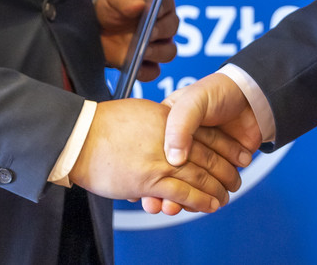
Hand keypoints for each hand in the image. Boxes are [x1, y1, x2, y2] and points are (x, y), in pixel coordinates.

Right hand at [70, 98, 250, 212]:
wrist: (80, 135)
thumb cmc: (104, 123)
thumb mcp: (139, 113)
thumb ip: (159, 123)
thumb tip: (170, 132)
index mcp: (169, 117)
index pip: (206, 133)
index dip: (225, 146)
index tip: (236, 155)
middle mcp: (170, 137)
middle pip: (208, 154)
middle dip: (226, 169)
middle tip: (236, 179)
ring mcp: (162, 158)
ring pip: (200, 175)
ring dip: (217, 188)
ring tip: (226, 196)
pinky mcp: (152, 179)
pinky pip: (184, 191)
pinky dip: (201, 199)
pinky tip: (210, 204)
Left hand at [96, 0, 177, 81]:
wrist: (97, 27)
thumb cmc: (111, 7)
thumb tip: (139, 5)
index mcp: (160, 3)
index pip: (167, 3)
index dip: (163, 7)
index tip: (154, 11)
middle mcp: (164, 25)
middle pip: (171, 28)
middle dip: (161, 30)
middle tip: (149, 32)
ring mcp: (157, 46)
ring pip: (169, 52)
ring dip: (157, 52)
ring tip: (143, 51)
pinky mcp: (146, 65)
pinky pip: (153, 72)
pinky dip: (145, 72)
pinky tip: (135, 68)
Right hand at [146, 72, 266, 214]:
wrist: (252, 96)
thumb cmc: (219, 92)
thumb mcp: (193, 101)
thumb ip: (181, 125)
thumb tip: (175, 158)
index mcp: (167, 125)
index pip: (153, 154)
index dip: (147, 174)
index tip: (145, 193)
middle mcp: (181, 143)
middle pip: (167, 174)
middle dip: (163, 193)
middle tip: (161, 206)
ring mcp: (199, 156)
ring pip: (185, 184)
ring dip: (180, 201)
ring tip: (174, 209)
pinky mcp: (218, 167)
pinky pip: (206, 188)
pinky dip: (200, 199)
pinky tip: (196, 206)